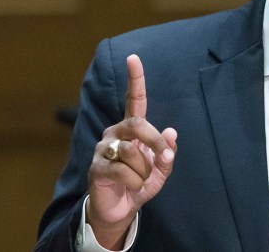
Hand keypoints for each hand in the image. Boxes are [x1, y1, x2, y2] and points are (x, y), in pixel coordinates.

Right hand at [86, 54, 177, 248]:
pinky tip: (130, 186)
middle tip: (164, 157)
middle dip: (155, 141)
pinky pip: (124, 171)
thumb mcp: (160, 170)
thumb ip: (167, 153)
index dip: (135, 79)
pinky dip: (135, 181)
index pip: (134, 100)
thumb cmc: (139, 184)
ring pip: (132, 152)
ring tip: (140, 180)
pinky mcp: (97, 167)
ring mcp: (104, 149)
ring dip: (145, 170)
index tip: (134, 58)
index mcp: (131, 130)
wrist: (119, 210)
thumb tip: (171, 132)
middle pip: (138, 124)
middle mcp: (115, 133)